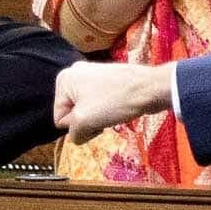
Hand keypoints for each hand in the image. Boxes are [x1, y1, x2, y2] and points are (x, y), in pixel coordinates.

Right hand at [54, 61, 175, 143]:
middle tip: (103, 118)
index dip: (77, 126)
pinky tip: (118, 108)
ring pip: (88, 110)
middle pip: (73, 113)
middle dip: (87, 122)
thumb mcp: (84, 123)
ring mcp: (93, 75)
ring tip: (112, 112)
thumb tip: (79, 135)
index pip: (60, 119)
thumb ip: (73, 134)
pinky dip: (108, 110)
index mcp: (64, 80)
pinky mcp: (109, 80)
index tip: (93, 120)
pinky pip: (101, 103)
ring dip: (98, 118)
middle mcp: (75, 74)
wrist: (150, 89)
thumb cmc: (115, 102)